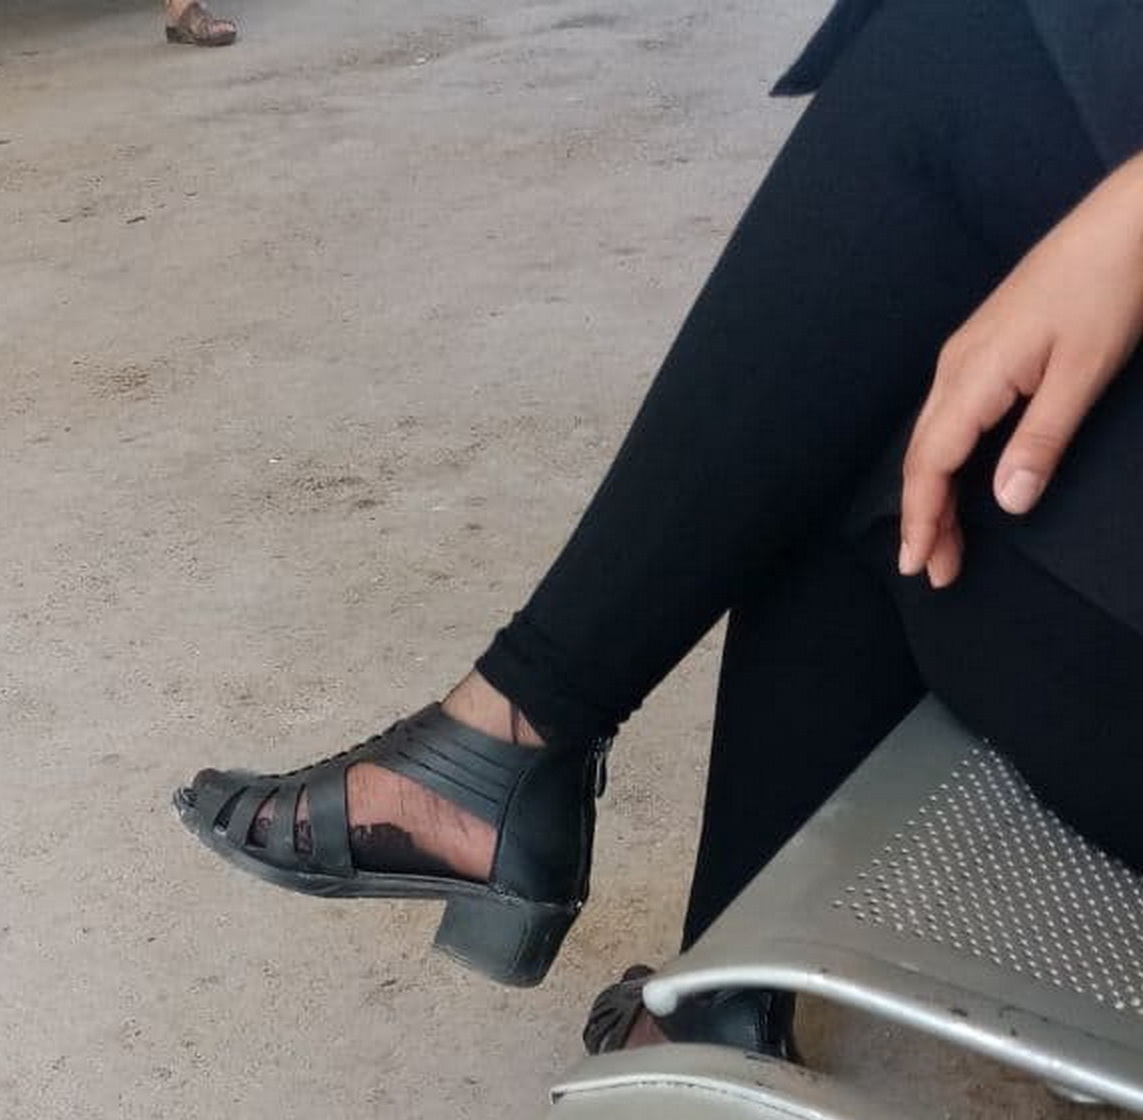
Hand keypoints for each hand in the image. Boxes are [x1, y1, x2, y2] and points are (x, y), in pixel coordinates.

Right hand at [900, 154, 1142, 586]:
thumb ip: (1041, 441)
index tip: (921, 565)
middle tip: (932, 569)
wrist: (1128, 219)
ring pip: (930, 438)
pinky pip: (946, 418)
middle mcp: (955, 367)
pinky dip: (943, 461)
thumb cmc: (1109, 290)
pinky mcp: (983, 350)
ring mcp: (966, 355)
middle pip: (921, 455)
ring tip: (941, 537)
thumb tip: (1006, 503)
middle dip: (922, 516)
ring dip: (931, 491)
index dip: (923, 517)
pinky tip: (956, 478)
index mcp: (973, 376)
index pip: (931, 462)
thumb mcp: (1084, 374)